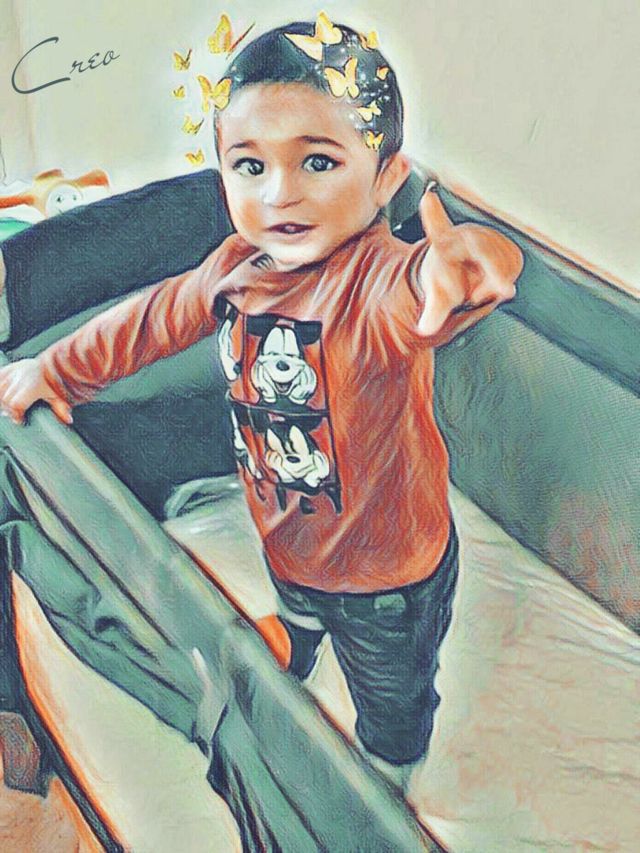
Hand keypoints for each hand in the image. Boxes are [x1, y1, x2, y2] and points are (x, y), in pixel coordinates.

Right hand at [0, 358, 72, 424]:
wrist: (52, 362)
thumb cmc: (55, 381)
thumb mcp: (59, 396)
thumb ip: (62, 409)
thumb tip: (69, 420)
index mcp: (33, 385)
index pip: (16, 403)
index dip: (15, 414)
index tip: (19, 420)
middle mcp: (21, 377)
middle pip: (6, 398)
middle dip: (8, 409)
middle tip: (14, 414)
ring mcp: (14, 371)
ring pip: (0, 388)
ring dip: (2, 399)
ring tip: (8, 405)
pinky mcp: (9, 368)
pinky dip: (0, 388)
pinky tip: (3, 395)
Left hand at [417, 184, 523, 338]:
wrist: (463, 268)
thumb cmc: (447, 277)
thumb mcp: (437, 297)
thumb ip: (432, 313)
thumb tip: (426, 329)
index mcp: (443, 243)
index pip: (436, 229)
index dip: (433, 215)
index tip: (428, 199)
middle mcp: (466, 236)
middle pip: (484, 250)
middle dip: (496, 271)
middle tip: (507, 291)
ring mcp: (488, 239)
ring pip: (501, 263)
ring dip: (494, 283)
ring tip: (477, 291)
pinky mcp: (506, 246)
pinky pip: (513, 265)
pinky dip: (505, 280)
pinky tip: (492, 282)